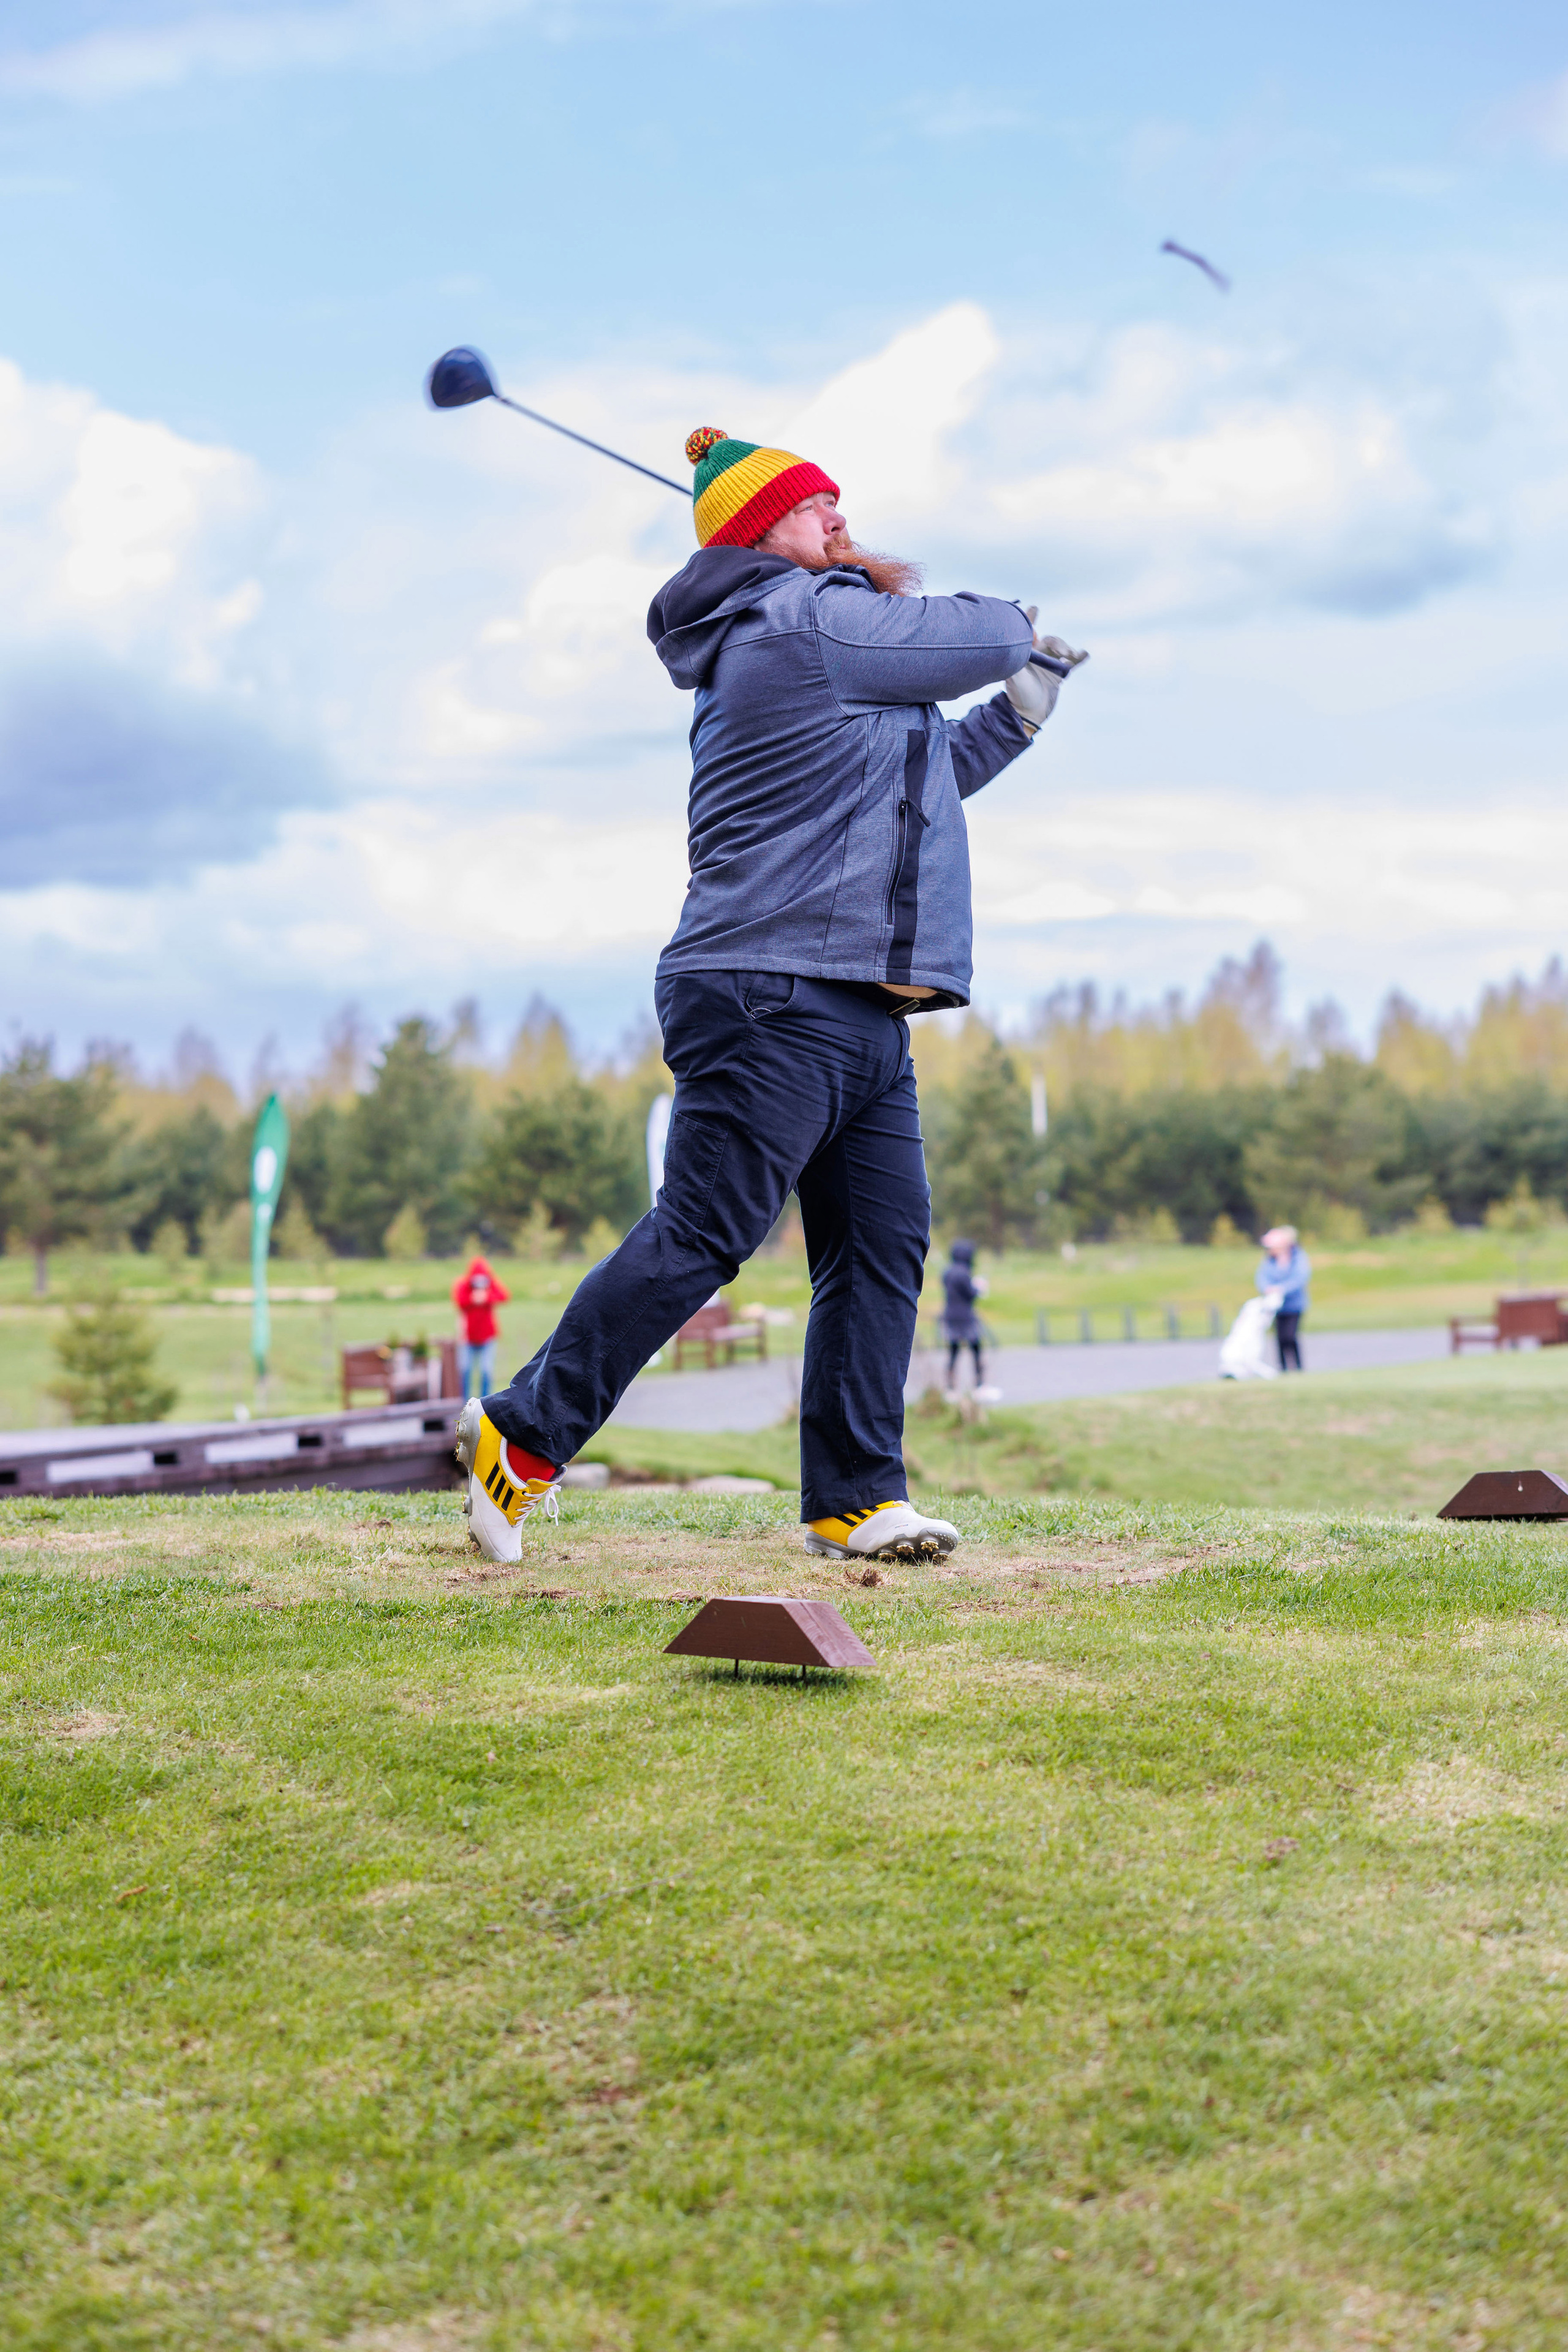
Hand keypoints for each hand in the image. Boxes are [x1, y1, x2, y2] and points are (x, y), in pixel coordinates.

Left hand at [1004, 607, 1082, 728]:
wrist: (1029, 713)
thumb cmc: (1018, 695)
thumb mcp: (1014, 676)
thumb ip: (1016, 659)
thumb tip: (1016, 641)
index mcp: (1025, 654)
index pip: (1028, 632)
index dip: (1030, 619)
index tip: (1034, 609)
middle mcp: (1038, 656)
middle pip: (1051, 641)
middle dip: (1058, 643)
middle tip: (1062, 652)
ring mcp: (1050, 664)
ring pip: (1062, 649)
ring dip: (1068, 649)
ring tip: (1072, 655)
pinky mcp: (1060, 674)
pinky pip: (1072, 662)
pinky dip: (1079, 657)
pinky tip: (1085, 654)